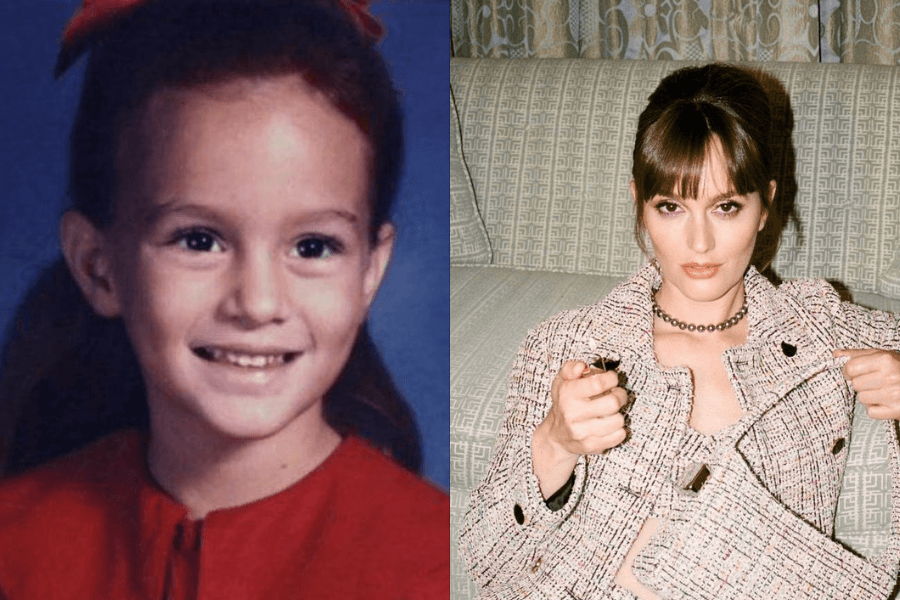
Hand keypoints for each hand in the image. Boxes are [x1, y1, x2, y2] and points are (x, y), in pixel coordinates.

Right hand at [532, 360, 627, 496]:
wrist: (556, 435)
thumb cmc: (564, 403)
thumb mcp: (562, 380)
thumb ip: (571, 368)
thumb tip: (582, 367)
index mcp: (567, 394)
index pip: (598, 383)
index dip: (611, 378)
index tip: (611, 379)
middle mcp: (573, 413)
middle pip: (612, 403)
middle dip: (620, 395)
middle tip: (616, 394)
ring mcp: (582, 431)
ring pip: (618, 420)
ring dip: (618, 414)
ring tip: (611, 411)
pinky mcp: (590, 445)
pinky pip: (618, 436)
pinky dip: (618, 430)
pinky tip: (610, 425)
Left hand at [834, 349, 899, 418]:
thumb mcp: (882, 355)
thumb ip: (857, 354)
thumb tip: (835, 355)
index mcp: (885, 360)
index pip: (850, 368)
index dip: (849, 371)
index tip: (855, 372)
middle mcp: (890, 376)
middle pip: (855, 384)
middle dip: (862, 383)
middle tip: (875, 381)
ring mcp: (893, 395)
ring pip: (861, 398)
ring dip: (869, 396)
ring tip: (882, 390)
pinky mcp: (896, 410)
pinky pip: (871, 412)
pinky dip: (876, 408)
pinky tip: (886, 401)